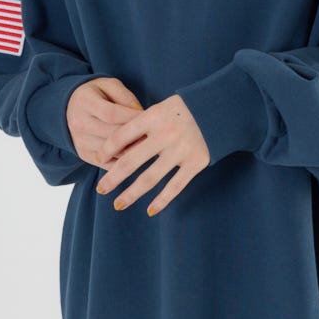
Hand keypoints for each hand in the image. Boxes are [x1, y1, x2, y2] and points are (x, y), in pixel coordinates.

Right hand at [67, 77, 144, 165]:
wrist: (70, 107)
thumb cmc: (96, 94)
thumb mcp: (109, 85)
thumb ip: (125, 97)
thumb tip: (141, 114)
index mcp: (84, 102)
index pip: (112, 114)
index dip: (133, 118)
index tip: (150, 118)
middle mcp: (78, 123)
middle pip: (111, 135)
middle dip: (135, 136)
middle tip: (153, 135)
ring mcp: (79, 141)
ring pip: (111, 152)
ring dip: (131, 150)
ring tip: (148, 145)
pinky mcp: (83, 154)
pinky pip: (107, 163)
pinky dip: (123, 161)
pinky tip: (136, 154)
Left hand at [94, 94, 208, 216]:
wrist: (221, 108)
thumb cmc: (184, 109)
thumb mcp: (161, 108)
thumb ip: (141, 125)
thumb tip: (115, 149)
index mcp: (153, 116)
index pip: (121, 135)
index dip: (106, 149)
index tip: (97, 159)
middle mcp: (165, 133)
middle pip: (131, 161)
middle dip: (112, 178)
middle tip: (101, 189)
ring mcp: (181, 150)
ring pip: (150, 178)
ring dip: (131, 194)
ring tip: (118, 204)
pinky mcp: (196, 162)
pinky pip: (175, 186)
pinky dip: (162, 200)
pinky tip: (150, 210)